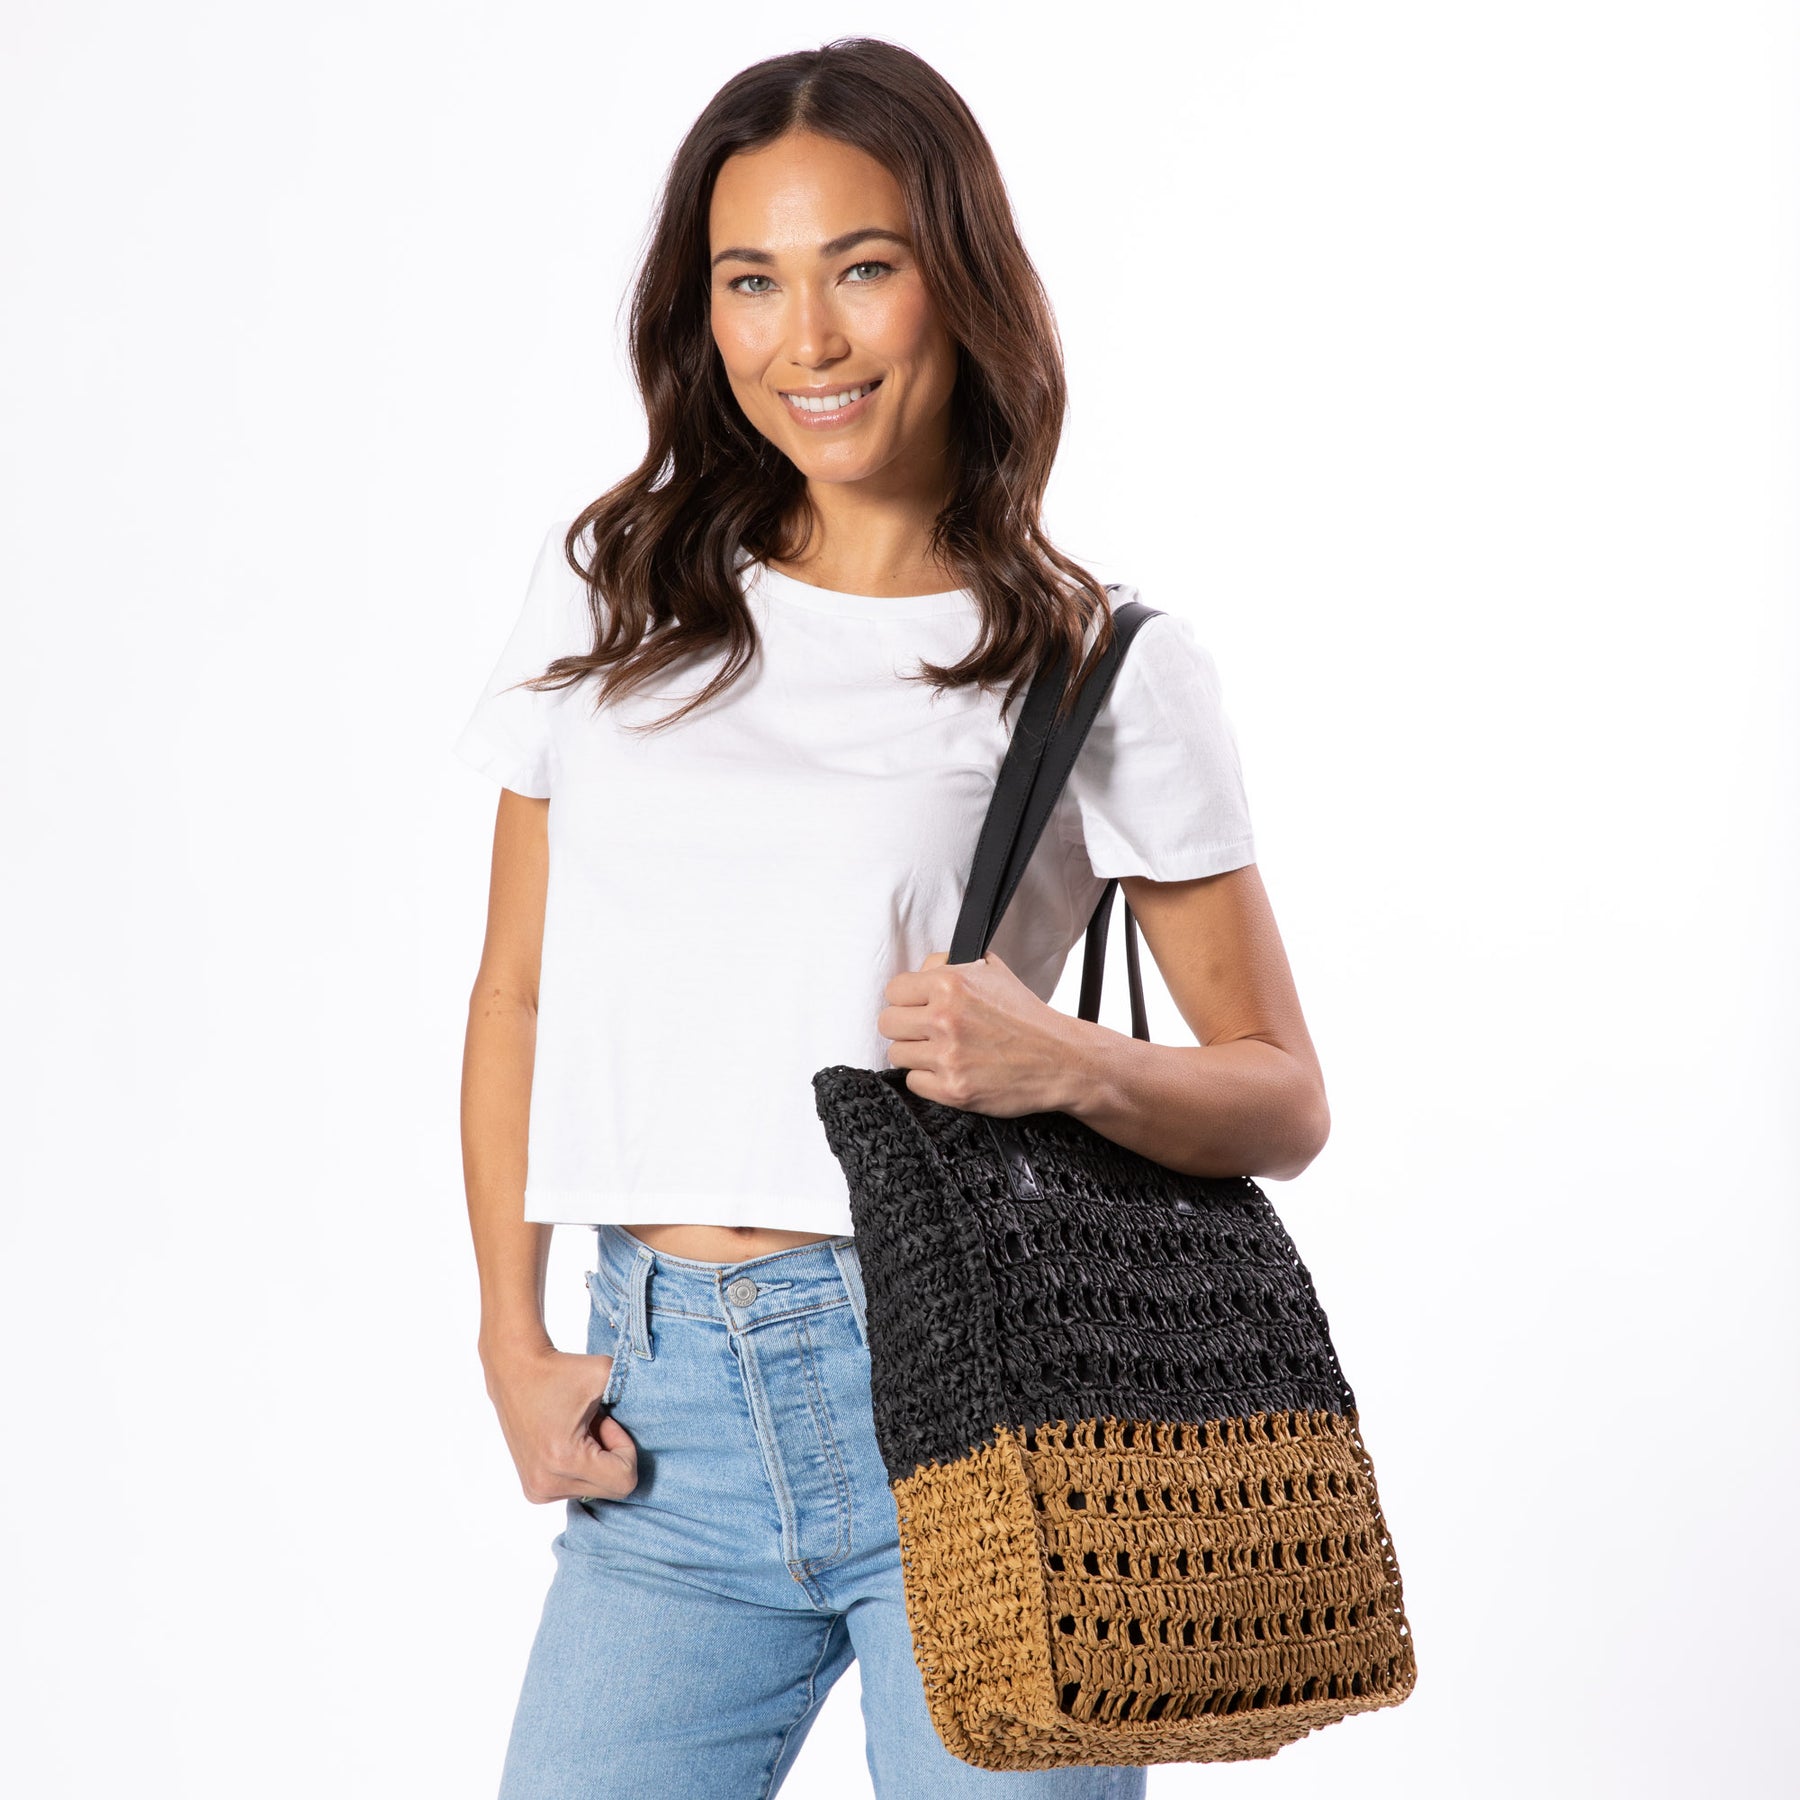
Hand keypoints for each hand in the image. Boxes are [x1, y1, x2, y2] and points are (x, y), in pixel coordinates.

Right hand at [483, 1343, 638, 1505]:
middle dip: (611, 1455)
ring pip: (595, 1489)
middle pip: (611, 1489)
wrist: (515, 1370)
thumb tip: (661, 1418)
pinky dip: (580, 1465)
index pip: (624, 1481)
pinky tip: (565, 1440)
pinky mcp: (533, 1489)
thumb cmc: (561, 1370)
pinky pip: (576, 1488)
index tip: (608, 1421)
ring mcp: (537, 1490)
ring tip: (576, 1429)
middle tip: (594, 1423)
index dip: (625, 1449)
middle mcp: (547, 1483)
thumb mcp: (605, 1374)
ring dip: (595, 1460)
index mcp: (565, 1460)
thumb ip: (634, 1395)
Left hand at [878, 948, 1088, 1116]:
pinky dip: (928, 1080)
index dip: (906, 999)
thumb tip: (919, 970)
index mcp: (950, 985)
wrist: (1059, 1059)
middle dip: (906, 1027)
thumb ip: (950, 964)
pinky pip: (913, 1083)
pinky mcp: (952, 1090)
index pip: (894, 990)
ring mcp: (947, 1057)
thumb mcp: (992, 971)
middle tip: (927, 1031)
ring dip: (916, 1054)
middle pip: (888, 1023)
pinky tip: (950, 1071)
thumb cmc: (1026, 1017)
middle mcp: (945, 1019)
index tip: (917, 1007)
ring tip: (943, 1052)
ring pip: (897, 1054)